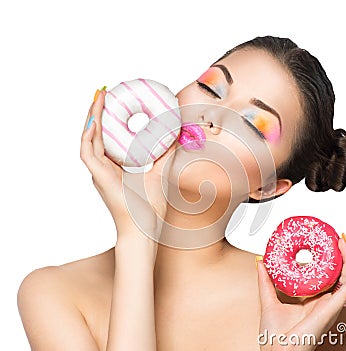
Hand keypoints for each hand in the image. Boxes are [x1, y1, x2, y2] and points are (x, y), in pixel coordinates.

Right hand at [80, 89, 175, 233]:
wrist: (144, 230)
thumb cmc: (150, 207)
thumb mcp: (161, 172)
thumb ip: (166, 154)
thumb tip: (178, 134)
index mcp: (115, 167)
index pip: (108, 137)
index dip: (109, 119)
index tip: (115, 101)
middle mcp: (104, 168)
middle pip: (96, 134)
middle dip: (98, 112)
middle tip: (104, 92)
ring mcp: (99, 173)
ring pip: (89, 139)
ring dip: (92, 118)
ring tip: (99, 98)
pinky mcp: (98, 177)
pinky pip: (87, 152)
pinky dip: (89, 136)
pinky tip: (96, 121)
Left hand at [257, 237, 345, 350]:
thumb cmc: (274, 335)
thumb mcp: (269, 299)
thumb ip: (265, 280)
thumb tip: (261, 261)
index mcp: (313, 299)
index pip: (328, 275)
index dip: (331, 258)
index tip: (328, 241)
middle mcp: (325, 301)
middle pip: (341, 273)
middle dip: (343, 254)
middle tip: (338, 237)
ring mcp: (330, 305)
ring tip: (344, 242)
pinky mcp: (331, 309)